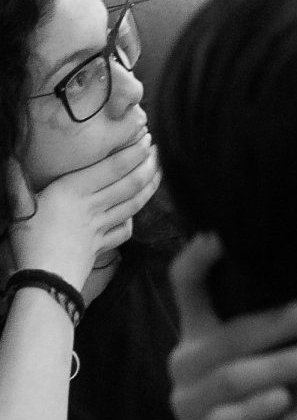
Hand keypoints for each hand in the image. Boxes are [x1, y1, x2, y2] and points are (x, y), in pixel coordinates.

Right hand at [6, 131, 158, 281]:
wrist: (42, 280)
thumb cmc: (27, 240)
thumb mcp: (19, 208)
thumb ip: (18, 183)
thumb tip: (10, 161)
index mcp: (74, 191)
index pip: (113, 167)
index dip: (133, 152)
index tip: (146, 139)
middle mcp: (92, 206)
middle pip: (130, 183)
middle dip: (148, 165)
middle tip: (158, 151)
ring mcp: (101, 226)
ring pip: (133, 203)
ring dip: (149, 186)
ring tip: (158, 172)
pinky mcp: (102, 245)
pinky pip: (124, 229)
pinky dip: (134, 219)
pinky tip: (136, 212)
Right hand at [166, 234, 296, 419]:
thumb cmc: (264, 384)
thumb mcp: (262, 346)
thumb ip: (273, 312)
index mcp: (200, 328)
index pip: (187, 286)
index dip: (198, 260)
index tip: (220, 236)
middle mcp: (187, 361)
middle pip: (227, 336)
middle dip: (277, 322)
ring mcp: (189, 400)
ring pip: (230, 378)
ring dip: (277, 366)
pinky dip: (255, 411)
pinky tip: (282, 401)